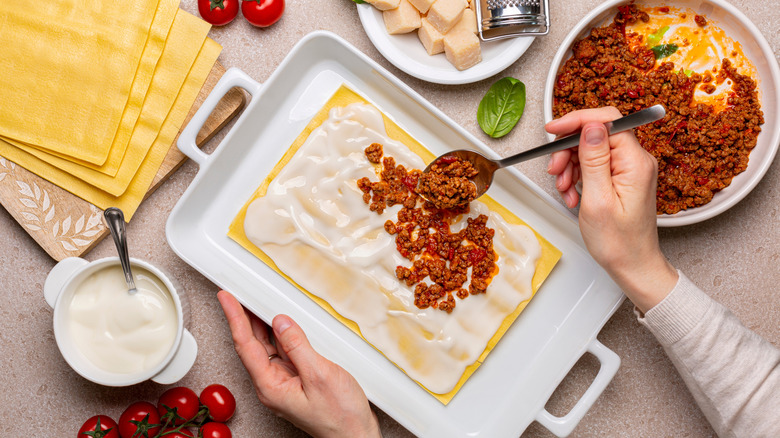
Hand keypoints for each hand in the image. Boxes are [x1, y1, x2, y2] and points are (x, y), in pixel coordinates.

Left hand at [217, 291, 380, 437]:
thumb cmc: (340, 416)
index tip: (227, 299)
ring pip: (267, 347)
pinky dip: (280, 335)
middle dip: (243, 317)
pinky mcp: (296, 381)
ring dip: (262, 325)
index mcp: (270, 386)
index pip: (245, 345)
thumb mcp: (320, 375)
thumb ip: (298, 347)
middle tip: (237, 294)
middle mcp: (272, 385)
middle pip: (252, 345)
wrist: (355, 435)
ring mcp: (284, 383)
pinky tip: (282, 324)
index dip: (234, 318)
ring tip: (256, 301)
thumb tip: (281, 322)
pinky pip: (283, 353)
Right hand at [546, 107, 677, 311]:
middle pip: (595, 135)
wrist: (632, 265)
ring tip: (564, 189)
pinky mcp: (622, 178)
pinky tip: (573, 195)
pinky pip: (594, 165)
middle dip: (569, 149)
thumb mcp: (597, 199)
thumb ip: (594, 159)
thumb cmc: (619, 242)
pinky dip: (578, 177)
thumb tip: (591, 126)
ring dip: (570, 166)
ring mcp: (629, 169)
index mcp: (635, 162)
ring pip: (591, 150)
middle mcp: (636, 161)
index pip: (607, 121)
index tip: (554, 130)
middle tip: (555, 170)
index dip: (577, 121)